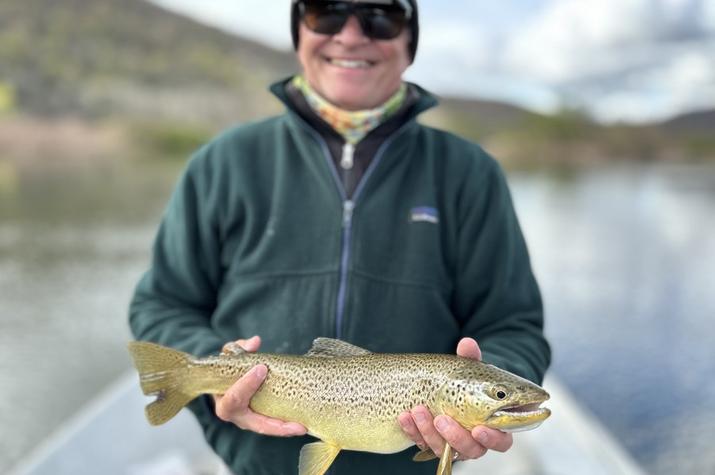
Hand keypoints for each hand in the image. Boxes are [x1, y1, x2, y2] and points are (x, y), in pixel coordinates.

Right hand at [213, 336, 306, 436]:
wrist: (225, 381)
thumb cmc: (230, 368)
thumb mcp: (231, 355)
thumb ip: (240, 348)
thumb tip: (255, 342)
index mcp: (224, 401)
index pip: (233, 399)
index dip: (246, 385)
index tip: (261, 369)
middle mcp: (237, 416)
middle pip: (255, 424)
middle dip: (275, 424)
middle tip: (295, 423)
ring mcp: (250, 421)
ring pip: (267, 428)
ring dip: (284, 428)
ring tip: (302, 427)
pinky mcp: (261, 420)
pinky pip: (274, 426)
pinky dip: (286, 426)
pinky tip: (303, 425)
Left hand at [397, 338, 512, 460]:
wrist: (443, 387)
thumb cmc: (467, 381)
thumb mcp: (469, 368)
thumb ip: (470, 357)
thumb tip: (467, 343)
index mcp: (494, 425)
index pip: (501, 440)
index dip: (492, 438)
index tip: (478, 428)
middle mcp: (476, 441)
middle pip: (472, 450)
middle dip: (455, 437)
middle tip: (441, 419)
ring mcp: (453, 444)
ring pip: (444, 450)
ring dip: (429, 432)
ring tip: (418, 410)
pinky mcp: (433, 444)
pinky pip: (423, 444)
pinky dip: (413, 431)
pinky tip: (405, 416)